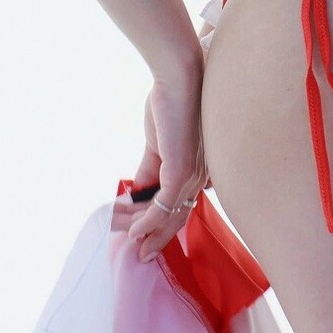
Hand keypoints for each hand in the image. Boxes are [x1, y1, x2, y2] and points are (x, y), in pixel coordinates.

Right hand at [125, 59, 209, 262]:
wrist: (180, 77)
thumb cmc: (171, 104)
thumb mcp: (158, 145)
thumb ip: (149, 170)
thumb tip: (135, 192)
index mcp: (200, 171)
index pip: (180, 206)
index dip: (161, 223)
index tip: (141, 236)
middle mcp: (202, 178)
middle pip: (178, 218)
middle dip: (158, 239)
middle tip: (140, 255)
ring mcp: (193, 177)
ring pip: (169, 216)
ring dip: (146, 233)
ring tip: (130, 246)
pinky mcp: (181, 171)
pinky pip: (163, 206)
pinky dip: (146, 222)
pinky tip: (134, 232)